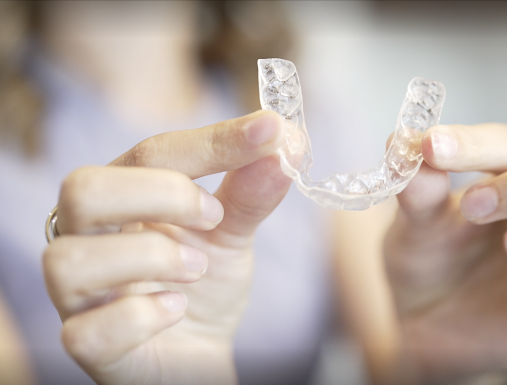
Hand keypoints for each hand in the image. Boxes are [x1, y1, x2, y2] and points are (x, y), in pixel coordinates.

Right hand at [42, 111, 289, 384]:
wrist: (200, 352)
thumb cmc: (204, 285)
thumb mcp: (232, 233)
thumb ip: (251, 192)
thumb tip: (285, 143)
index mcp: (122, 197)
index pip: (151, 152)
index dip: (213, 142)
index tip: (271, 133)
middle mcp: (87, 237)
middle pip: (83, 189)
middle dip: (161, 194)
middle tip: (213, 216)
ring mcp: (78, 294)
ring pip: (70, 260)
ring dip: (150, 258)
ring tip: (197, 269)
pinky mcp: (86, 344)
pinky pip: (86, 331)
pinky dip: (141, 317)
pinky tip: (176, 310)